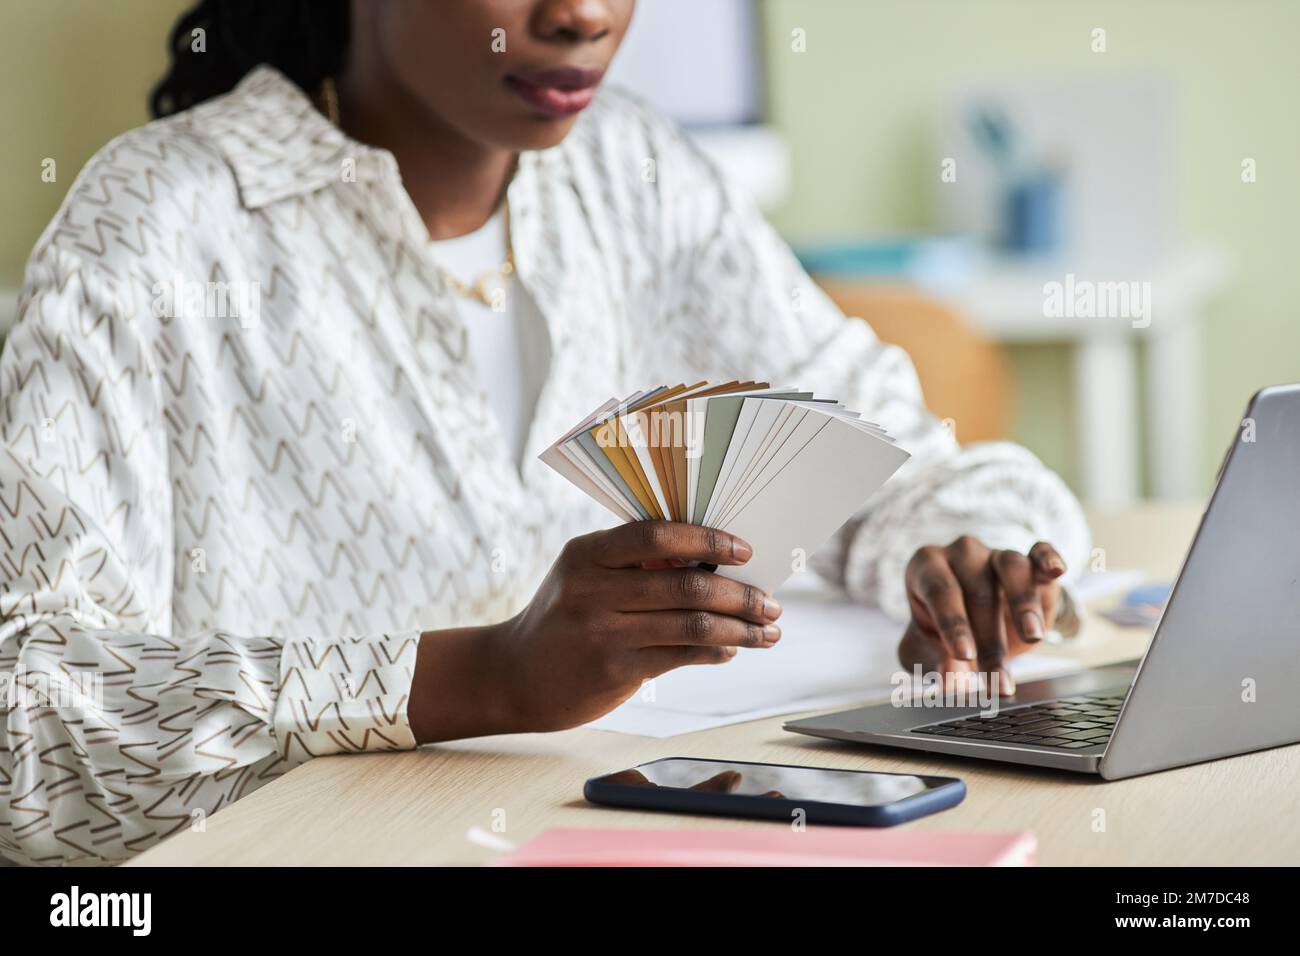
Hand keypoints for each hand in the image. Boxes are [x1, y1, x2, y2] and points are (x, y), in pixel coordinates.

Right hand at [486, 522, 782, 731]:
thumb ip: (633, 563)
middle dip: (741, 593)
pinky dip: (715, 651)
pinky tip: (731, 650)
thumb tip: (710, 558)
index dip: (708, 539)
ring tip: (766, 631)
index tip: (743, 549)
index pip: (657, 535)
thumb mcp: (581, 576)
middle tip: (771, 602)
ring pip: (692, 623)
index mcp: (587, 554)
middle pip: (687, 584)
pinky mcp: (613, 670)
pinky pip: (680, 655)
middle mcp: (593, 590)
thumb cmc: (562, 618)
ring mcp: (603, 632)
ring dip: (740, 628)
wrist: (512, 676)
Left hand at [897, 536, 1072, 695]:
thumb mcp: (932, 651)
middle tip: (999, 680)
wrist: (971, 629)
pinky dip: (1049, 558)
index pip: (940, 591)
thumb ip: (939, 663)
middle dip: (990, 640)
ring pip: (1010, 567)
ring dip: (1023, 604)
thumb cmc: (943, 634)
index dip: (953, 624)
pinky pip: (1040, 552)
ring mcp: (995, 553)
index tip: (964, 655)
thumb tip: (952, 684)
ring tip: (1032, 637)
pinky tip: (1057, 571)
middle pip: (977, 590)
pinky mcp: (1030, 560)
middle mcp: (960, 554)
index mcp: (926, 568)